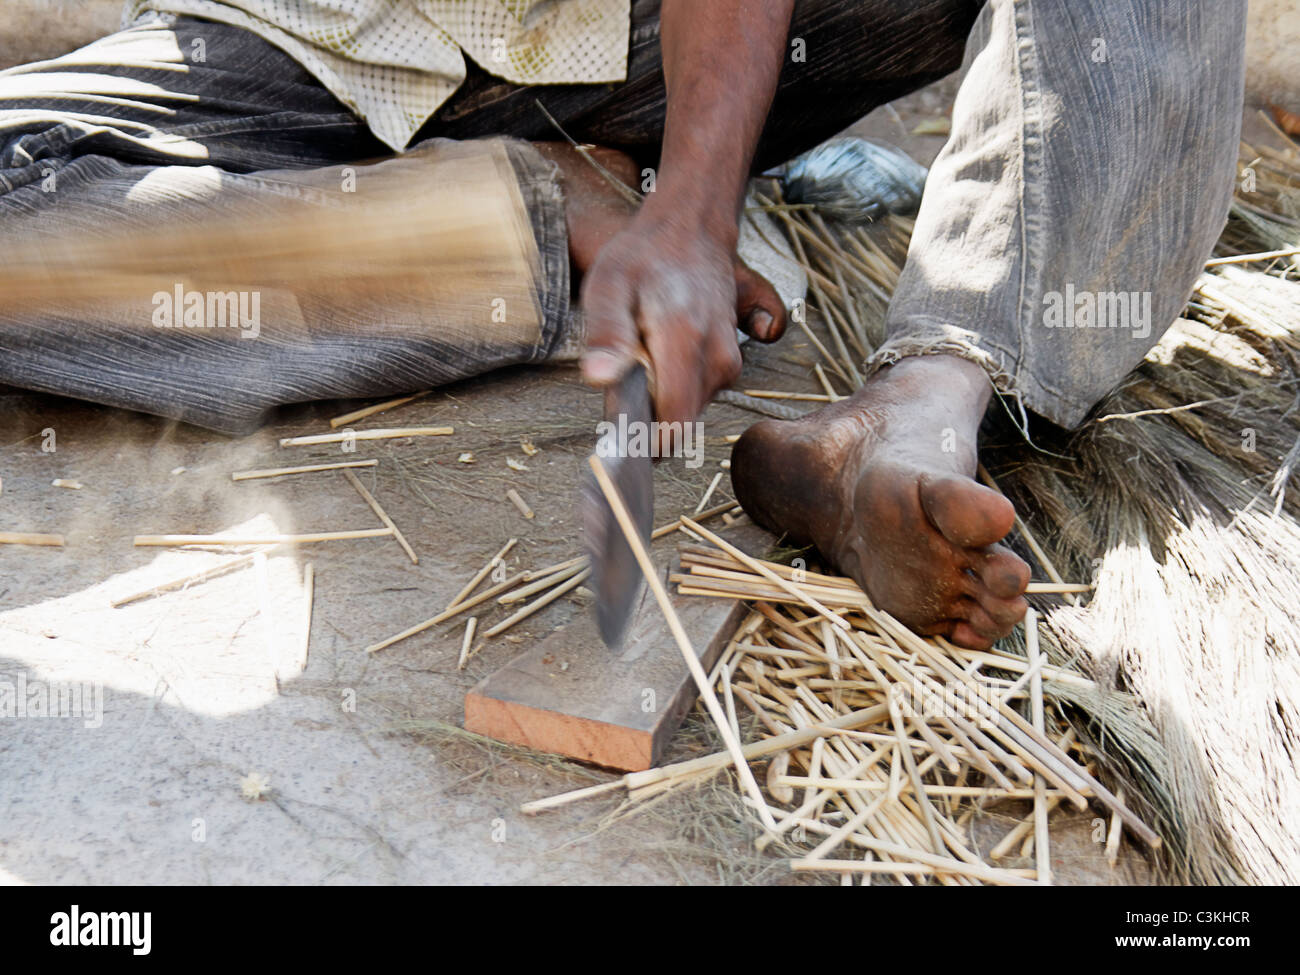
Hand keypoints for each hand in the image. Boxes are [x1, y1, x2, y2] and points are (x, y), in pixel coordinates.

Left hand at [579, 211, 784, 437]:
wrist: (691, 231)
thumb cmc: (643, 258)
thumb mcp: (607, 286)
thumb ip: (606, 334)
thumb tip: (598, 380)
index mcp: (686, 340)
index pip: (673, 425)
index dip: (641, 440)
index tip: (617, 427)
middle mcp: (717, 358)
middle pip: (679, 424)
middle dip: (647, 418)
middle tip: (622, 376)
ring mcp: (728, 363)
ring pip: (687, 412)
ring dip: (659, 399)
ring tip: (642, 356)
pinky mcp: (730, 364)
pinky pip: (696, 396)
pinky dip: (674, 387)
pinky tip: (661, 355)